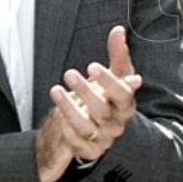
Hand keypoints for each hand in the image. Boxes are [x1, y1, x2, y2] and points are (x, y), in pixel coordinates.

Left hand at [34, 26, 143, 181]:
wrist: (97, 126)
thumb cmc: (107, 96)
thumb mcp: (114, 75)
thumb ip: (117, 54)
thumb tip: (118, 30)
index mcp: (127, 104)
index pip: (123, 94)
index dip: (109, 81)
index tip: (92, 66)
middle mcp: (117, 123)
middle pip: (103, 110)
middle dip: (85, 91)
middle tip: (69, 73)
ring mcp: (104, 138)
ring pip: (86, 127)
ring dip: (69, 109)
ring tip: (56, 90)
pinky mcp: (89, 150)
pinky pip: (76, 142)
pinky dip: (66, 128)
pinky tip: (57, 115)